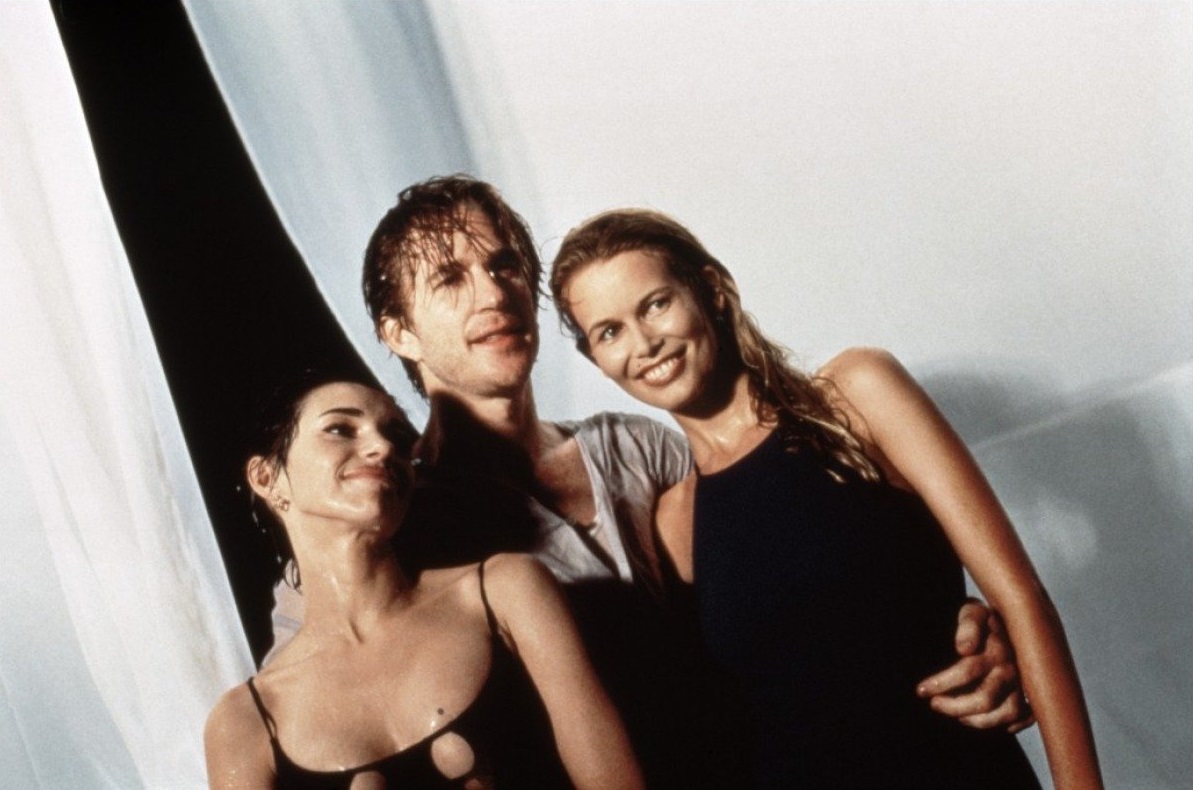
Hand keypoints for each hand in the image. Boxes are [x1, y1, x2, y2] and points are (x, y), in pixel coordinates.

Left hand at [916, 599, 1035, 732]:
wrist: (1014, 619)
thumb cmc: (985, 619)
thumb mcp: (974, 613)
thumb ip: (968, 626)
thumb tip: (964, 649)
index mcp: (997, 649)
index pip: (967, 671)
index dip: (942, 683)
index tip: (921, 690)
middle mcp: (1012, 669)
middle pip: (985, 698)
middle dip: (956, 706)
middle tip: (935, 704)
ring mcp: (1024, 683)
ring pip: (1007, 713)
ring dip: (979, 721)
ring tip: (958, 717)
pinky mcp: (1032, 692)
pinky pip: (1025, 717)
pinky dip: (1008, 725)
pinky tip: (985, 720)